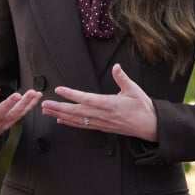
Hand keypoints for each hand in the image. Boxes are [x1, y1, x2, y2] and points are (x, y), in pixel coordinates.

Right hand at [0, 73, 41, 144]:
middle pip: (1, 112)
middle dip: (9, 104)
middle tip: (17, 95)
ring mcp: (0, 123)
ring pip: (14, 114)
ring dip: (25, 104)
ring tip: (33, 93)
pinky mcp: (8, 124)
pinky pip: (20, 115)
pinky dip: (29, 106)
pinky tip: (37, 96)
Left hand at [41, 63, 157, 141]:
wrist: (150, 126)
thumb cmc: (143, 107)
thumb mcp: (134, 90)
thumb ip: (122, 78)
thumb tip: (116, 66)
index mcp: (109, 104)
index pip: (86, 98)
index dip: (71, 95)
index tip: (59, 90)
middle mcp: (102, 115)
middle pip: (76, 112)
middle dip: (58, 108)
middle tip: (44, 104)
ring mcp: (101, 123)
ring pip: (76, 120)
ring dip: (60, 115)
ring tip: (46, 111)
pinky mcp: (101, 127)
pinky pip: (82, 125)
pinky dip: (70, 123)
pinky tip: (60, 121)